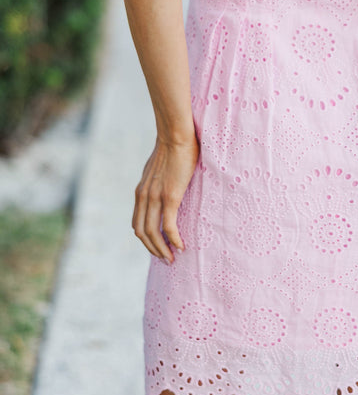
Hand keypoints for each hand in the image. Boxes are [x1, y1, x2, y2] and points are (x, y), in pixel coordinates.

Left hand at [132, 135, 199, 262]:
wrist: (176, 135)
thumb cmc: (173, 147)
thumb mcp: (158, 168)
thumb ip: (157, 180)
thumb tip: (166, 184)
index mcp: (141, 191)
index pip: (138, 223)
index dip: (146, 239)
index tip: (158, 247)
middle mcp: (144, 197)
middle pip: (142, 233)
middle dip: (153, 250)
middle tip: (166, 259)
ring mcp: (156, 198)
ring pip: (153, 233)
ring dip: (162, 250)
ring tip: (172, 258)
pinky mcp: (170, 197)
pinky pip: (168, 226)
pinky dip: (174, 239)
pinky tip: (181, 246)